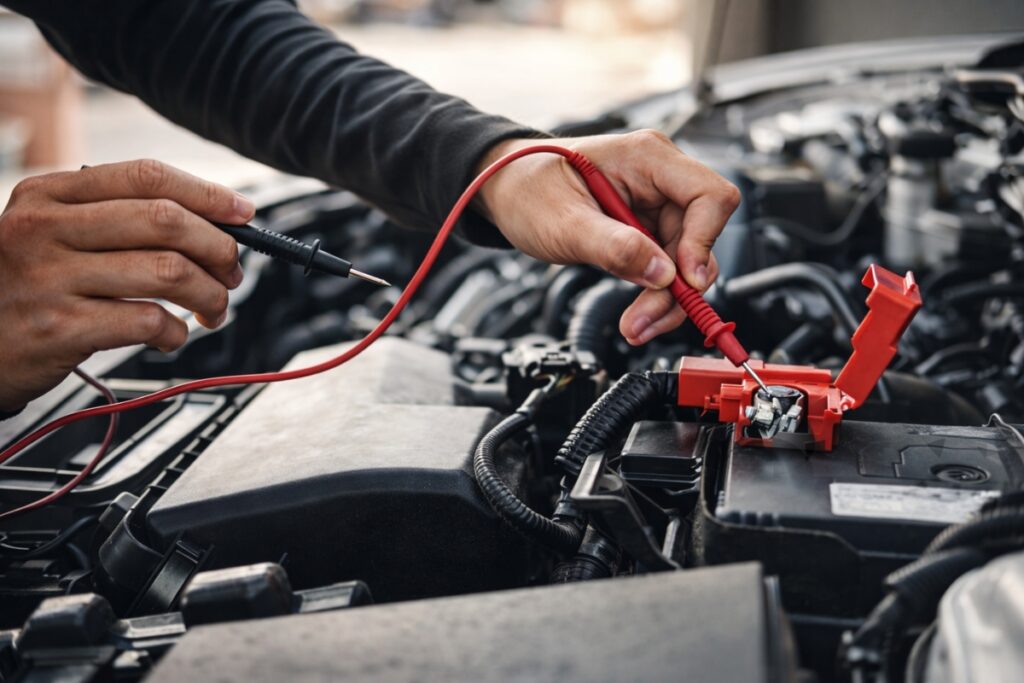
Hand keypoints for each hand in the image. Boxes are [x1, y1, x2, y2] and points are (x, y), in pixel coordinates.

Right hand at [0, 160, 253, 411]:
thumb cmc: (23, 289)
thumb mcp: (49, 235)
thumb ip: (115, 220)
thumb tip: (211, 225)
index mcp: (49, 195)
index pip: (146, 176)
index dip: (206, 194)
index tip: (243, 214)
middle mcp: (45, 228)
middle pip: (165, 221)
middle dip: (217, 249)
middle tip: (231, 274)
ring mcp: (50, 277)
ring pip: (168, 272)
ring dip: (209, 295)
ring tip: (211, 310)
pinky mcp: (60, 328)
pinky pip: (148, 320)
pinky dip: (176, 332)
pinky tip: (170, 336)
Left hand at [476, 130, 739, 345]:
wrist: (505, 191)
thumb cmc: (526, 189)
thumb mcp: (564, 222)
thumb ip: (614, 248)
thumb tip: (660, 273)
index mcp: (647, 157)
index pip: (709, 195)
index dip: (705, 241)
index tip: (683, 280)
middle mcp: (660, 177)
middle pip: (701, 237)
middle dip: (679, 286)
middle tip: (646, 319)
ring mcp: (655, 204)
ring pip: (687, 260)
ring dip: (668, 299)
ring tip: (636, 325)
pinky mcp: (647, 229)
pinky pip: (667, 267)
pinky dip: (656, 296)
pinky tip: (638, 315)